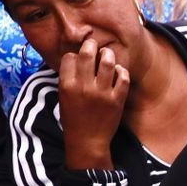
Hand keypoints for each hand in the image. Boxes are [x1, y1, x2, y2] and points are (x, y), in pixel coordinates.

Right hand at [57, 38, 129, 169]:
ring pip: (107, 62)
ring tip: (107, 54)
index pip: (70, 58)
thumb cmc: (74, 119)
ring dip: (107, 54)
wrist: (87, 141)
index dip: (74, 55)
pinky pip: (122, 77)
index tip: (78, 57)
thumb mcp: (63, 98)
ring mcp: (101, 93)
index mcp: (67, 86)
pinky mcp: (117, 99)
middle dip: (90, 45)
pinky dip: (121, 71)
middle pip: (87, 54)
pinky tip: (118, 72)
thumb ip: (68, 79)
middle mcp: (83, 87)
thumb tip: (75, 58)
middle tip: (93, 44)